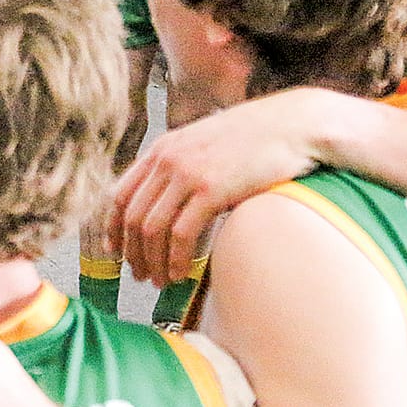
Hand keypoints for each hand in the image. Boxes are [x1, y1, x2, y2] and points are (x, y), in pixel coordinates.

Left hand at [112, 89, 325, 285]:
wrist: (292, 125)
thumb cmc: (255, 139)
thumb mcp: (205, 145)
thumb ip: (182, 168)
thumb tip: (171, 202)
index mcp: (161, 149)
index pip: (121, 193)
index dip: (114, 227)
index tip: (115, 251)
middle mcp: (167, 159)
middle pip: (133, 215)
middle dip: (133, 251)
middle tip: (141, 275)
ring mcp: (187, 173)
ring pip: (152, 227)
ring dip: (152, 261)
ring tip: (159, 281)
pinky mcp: (212, 189)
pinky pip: (181, 232)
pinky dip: (175, 258)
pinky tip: (180, 274)